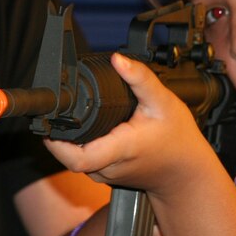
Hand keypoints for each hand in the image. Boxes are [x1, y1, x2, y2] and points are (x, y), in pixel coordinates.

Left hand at [41, 52, 216, 197]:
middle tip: (56, 109)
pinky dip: (80, 145)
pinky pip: (85, 161)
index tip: (49, 123)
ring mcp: (106, 175)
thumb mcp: (163, 102)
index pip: (76, 158)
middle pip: (69, 155)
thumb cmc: (178, 139)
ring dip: (68, 140)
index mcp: (120, 149)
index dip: (55, 143)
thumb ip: (140, 79)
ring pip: (75, 158)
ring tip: (71, 115)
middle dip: (58, 133)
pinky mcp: (106, 175)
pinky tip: (86, 127)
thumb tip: (118, 59)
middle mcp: (108, 167)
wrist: (186, 174)